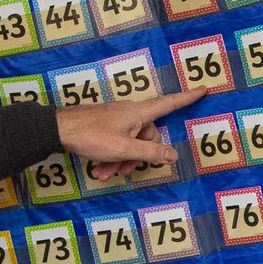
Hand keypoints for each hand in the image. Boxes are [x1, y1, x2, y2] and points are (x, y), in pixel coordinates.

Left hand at [54, 88, 207, 176]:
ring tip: (107, 174)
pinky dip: (111, 157)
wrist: (59, 129)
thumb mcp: (125, 149)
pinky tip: (100, 170)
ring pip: (130, 142)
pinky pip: (117, 142)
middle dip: (138, 156)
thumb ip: (151, 153)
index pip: (170, 103)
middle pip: (148, 135)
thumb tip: (173, 155)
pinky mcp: (105, 125)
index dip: (188, 98)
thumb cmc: (92, 136)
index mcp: (139, 113)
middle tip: (125, 171)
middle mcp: (130, 113)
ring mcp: (117, 119)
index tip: (203, 89)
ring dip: (122, 161)